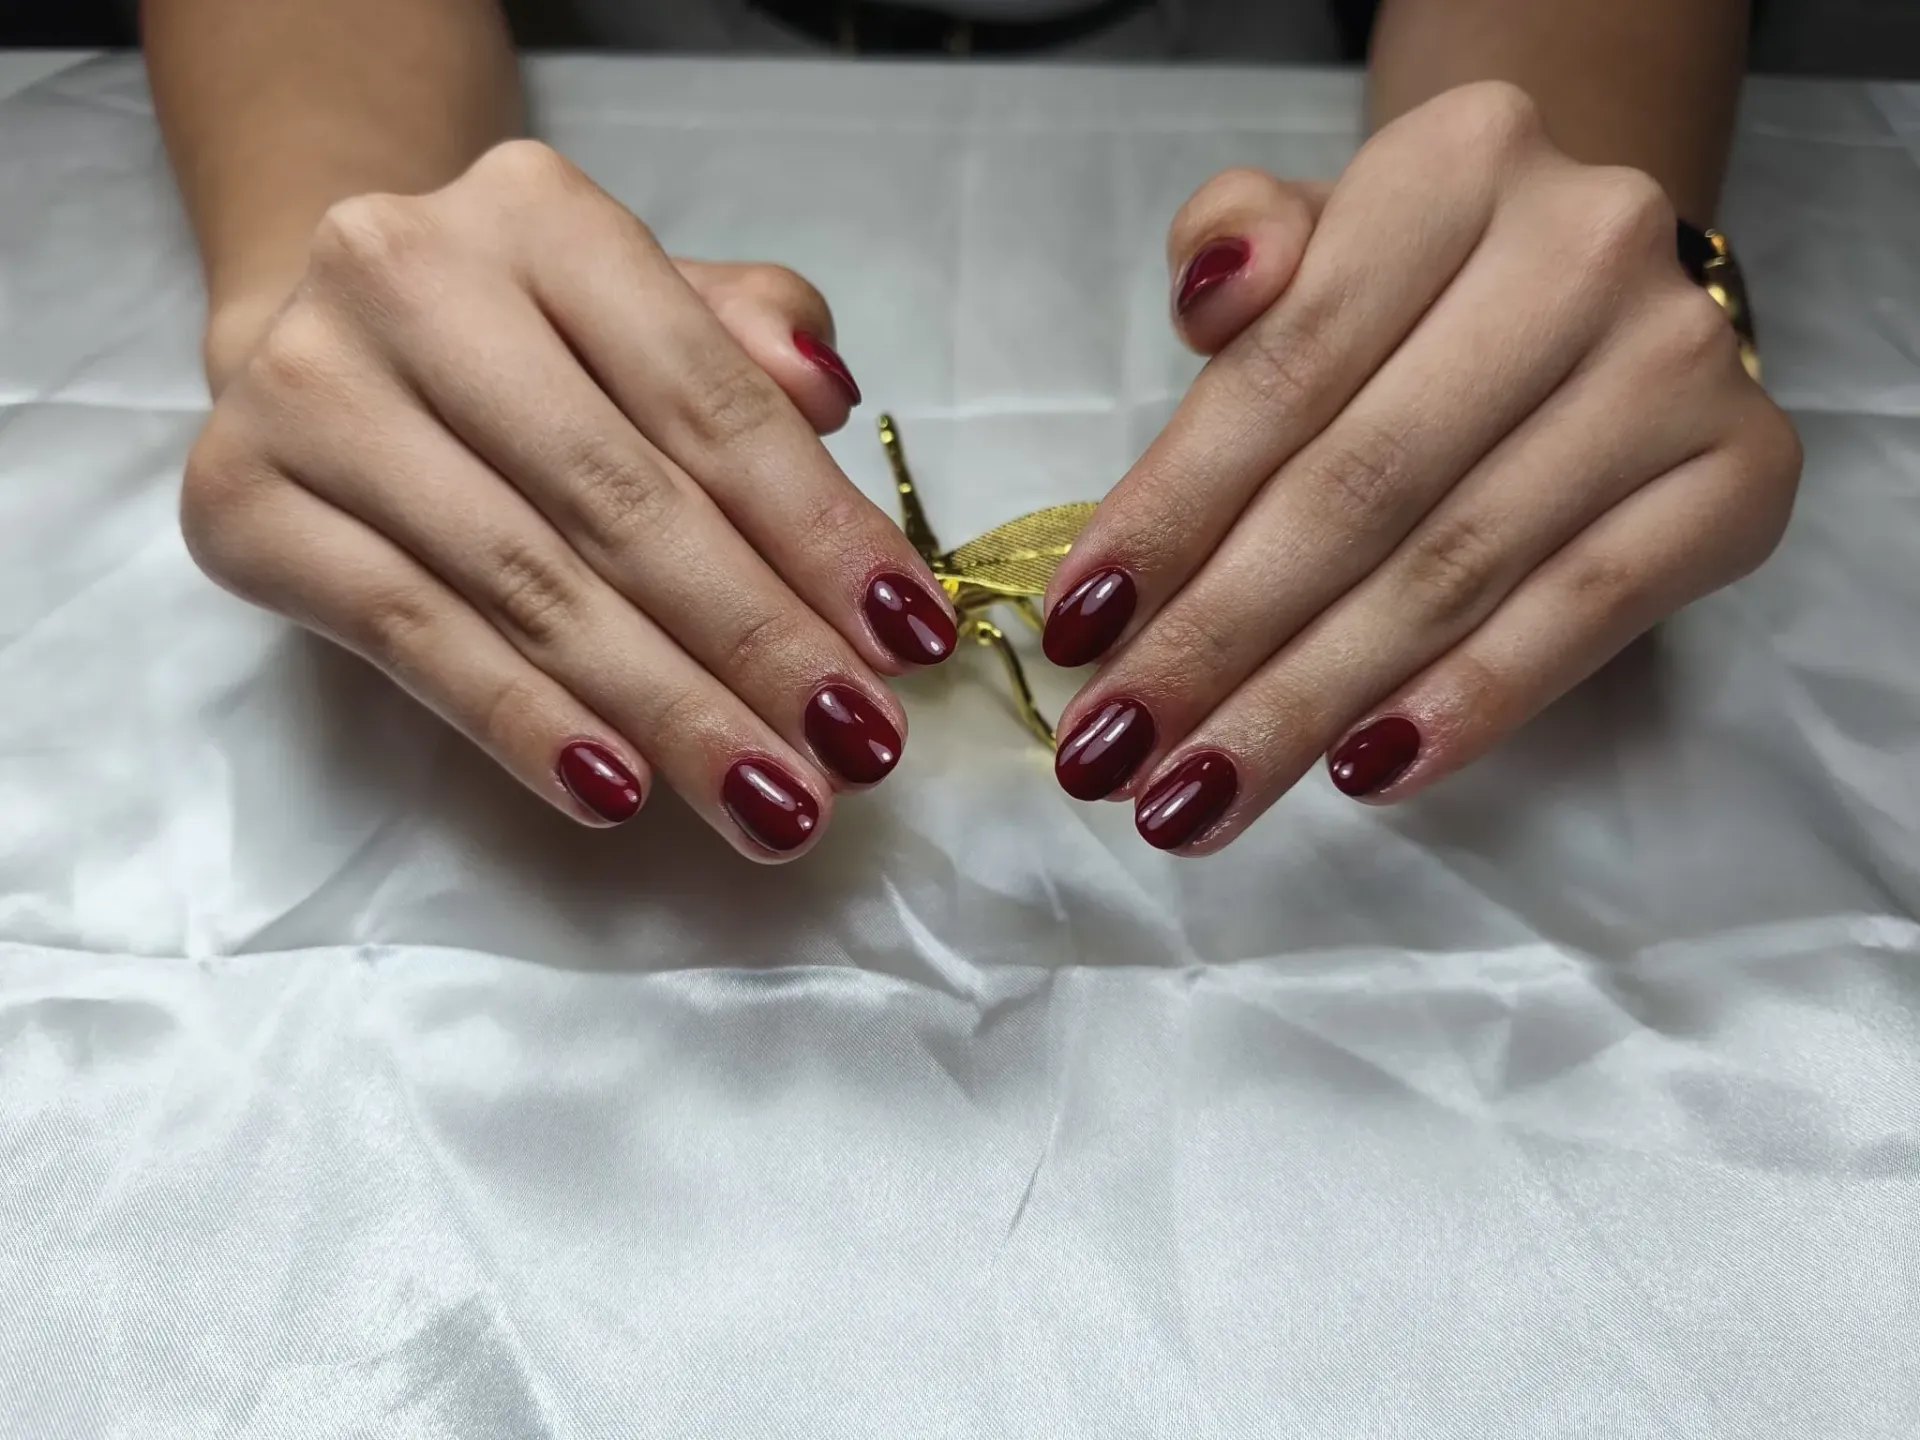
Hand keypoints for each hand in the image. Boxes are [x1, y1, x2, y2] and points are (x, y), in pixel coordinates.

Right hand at [181, 140, 958, 859]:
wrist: (321, 336)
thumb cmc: (528, 338)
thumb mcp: (647, 308)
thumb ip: (748, 343)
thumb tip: (829, 401)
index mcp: (538, 214)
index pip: (709, 401)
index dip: (819, 531)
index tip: (910, 639)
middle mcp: (407, 278)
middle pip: (623, 502)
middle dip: (760, 643)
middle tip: (859, 749)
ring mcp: (308, 392)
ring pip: (528, 585)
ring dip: (670, 711)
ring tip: (776, 801)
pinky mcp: (241, 506)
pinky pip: (412, 638)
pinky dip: (525, 725)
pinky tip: (620, 794)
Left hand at [1042, 81, 1801, 853]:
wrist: (1582, 279)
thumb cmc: (1409, 279)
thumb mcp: (1313, 231)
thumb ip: (1234, 244)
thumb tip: (1212, 303)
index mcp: (1457, 165)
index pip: (1281, 373)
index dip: (1166, 516)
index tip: (1076, 633)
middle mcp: (1584, 249)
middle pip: (1357, 490)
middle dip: (1214, 642)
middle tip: (1113, 752)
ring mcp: (1678, 367)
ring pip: (1450, 571)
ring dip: (1306, 704)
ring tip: (1198, 795)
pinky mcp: (1740, 477)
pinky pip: (1583, 614)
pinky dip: (1467, 702)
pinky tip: (1362, 769)